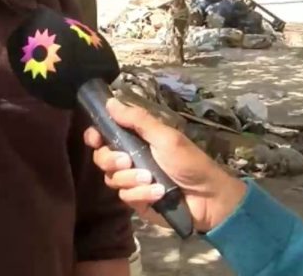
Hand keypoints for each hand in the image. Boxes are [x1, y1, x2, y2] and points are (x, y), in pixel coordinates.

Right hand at [83, 98, 247, 232]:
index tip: (94, 138)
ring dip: (131, 179)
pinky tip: (159, 193)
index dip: (95, 136)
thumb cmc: (189, 162)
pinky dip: (142, 194)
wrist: (208, 198)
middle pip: (101, 157)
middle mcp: (130, 159)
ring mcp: (132, 181)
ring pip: (111, 179)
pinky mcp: (137, 201)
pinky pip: (125, 196)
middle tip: (127, 161)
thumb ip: (137, 120)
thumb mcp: (165, 136)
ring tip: (151, 179)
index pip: (104, 135)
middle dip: (111, 159)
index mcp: (136, 139)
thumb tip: (110, 101)